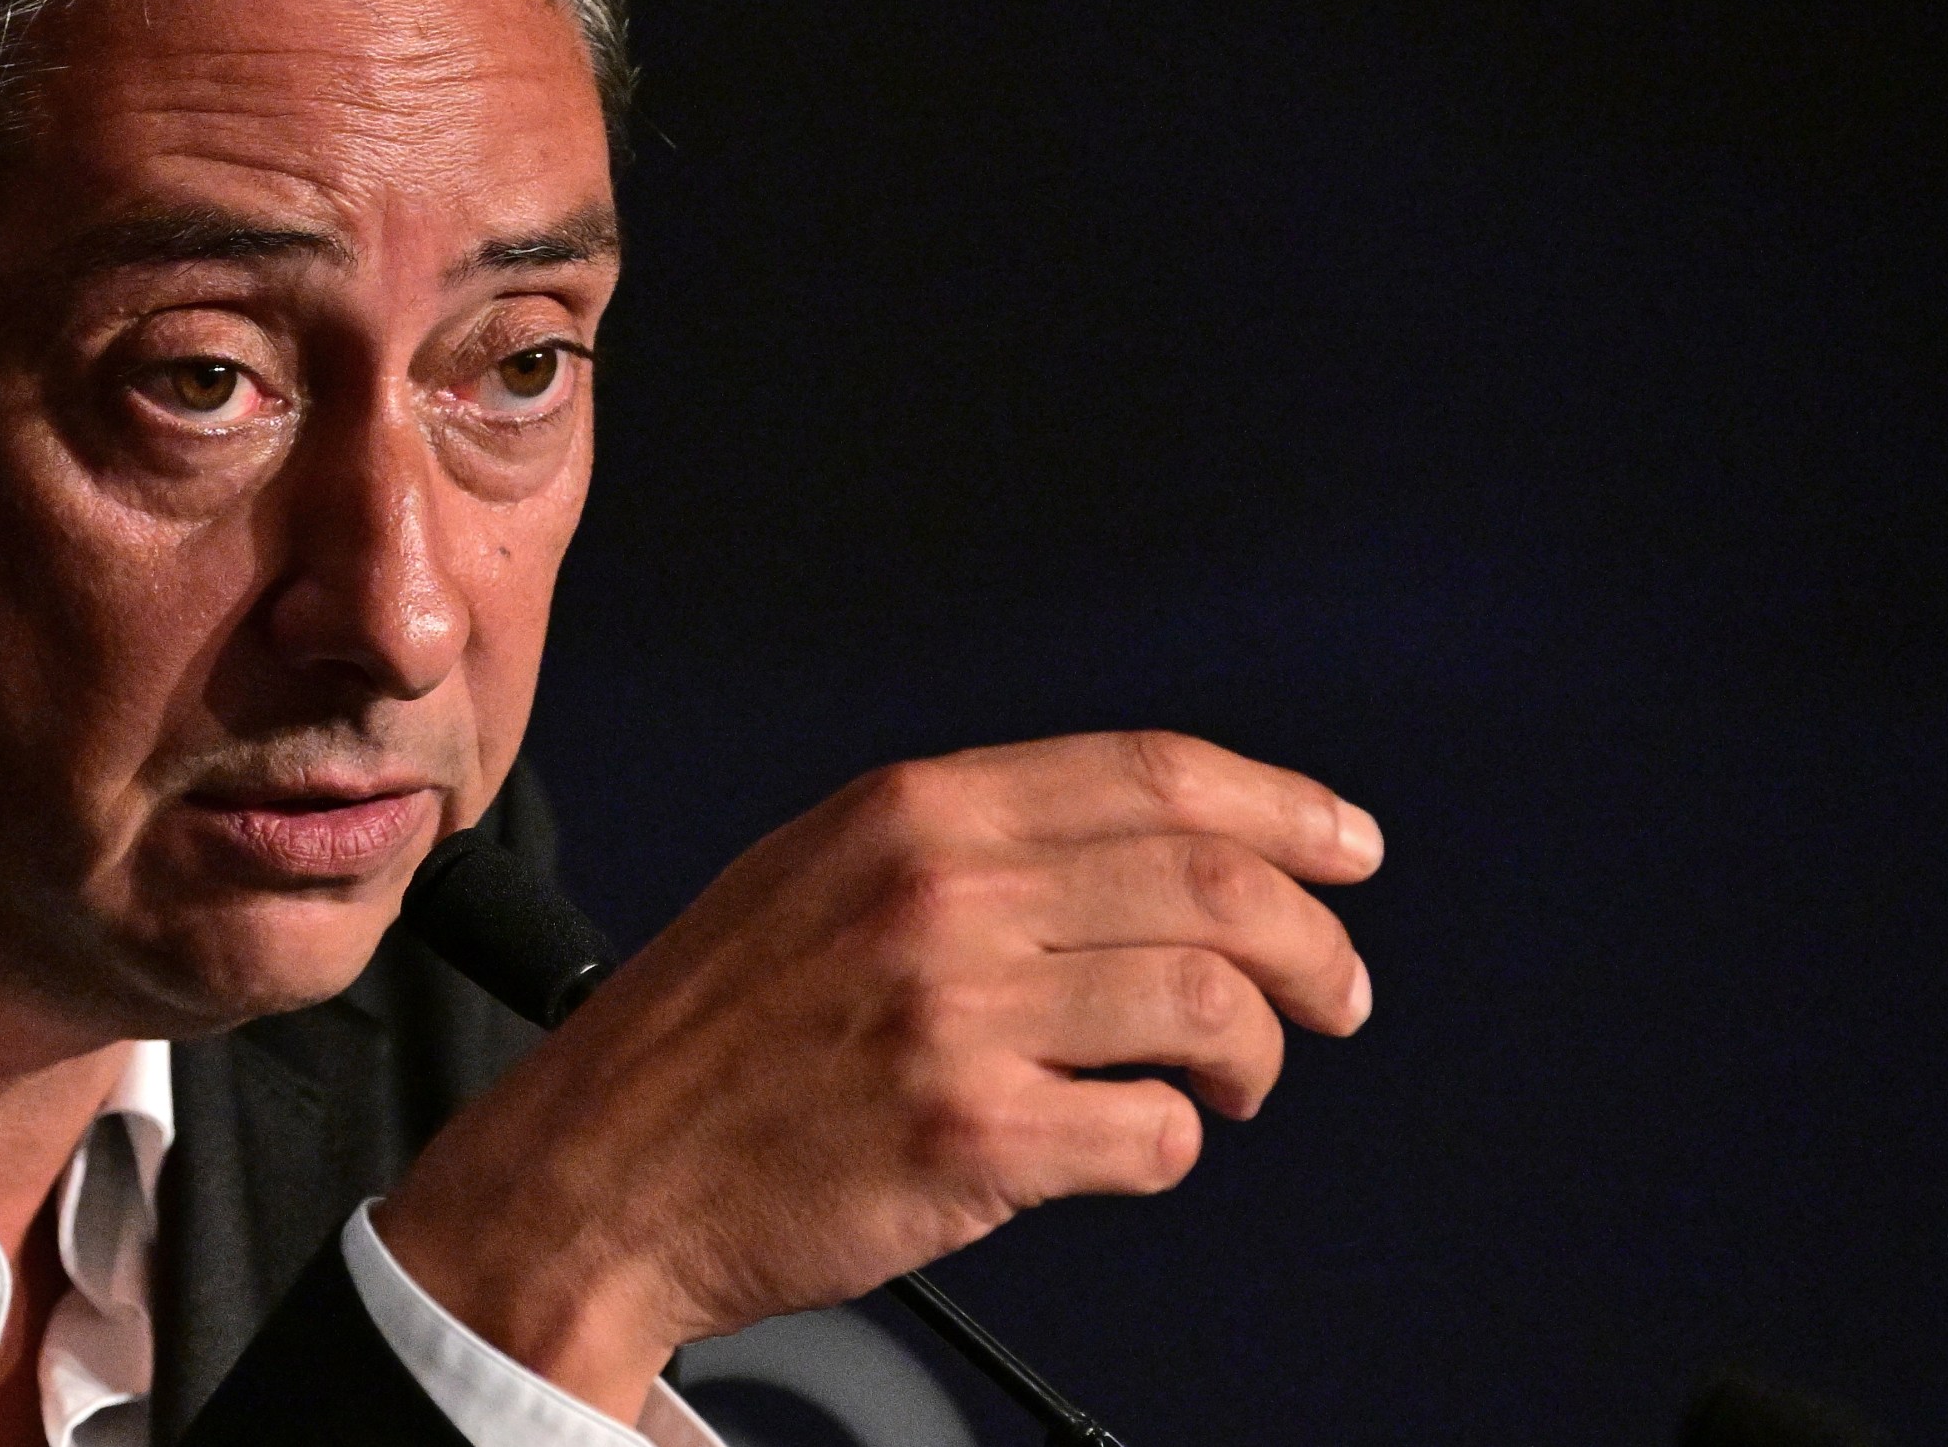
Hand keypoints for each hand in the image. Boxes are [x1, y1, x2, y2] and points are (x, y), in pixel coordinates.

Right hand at [372, 731, 1382, 1420]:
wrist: (601, 1172)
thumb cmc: (713, 1038)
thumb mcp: (821, 876)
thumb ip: (969, 846)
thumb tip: (1149, 851)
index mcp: (913, 811)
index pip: (1155, 775)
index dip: (1284, 808)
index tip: (1346, 849)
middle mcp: (943, 894)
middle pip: (1215, 886)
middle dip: (1315, 945)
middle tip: (1336, 994)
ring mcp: (958, 1016)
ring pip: (1211, 1008)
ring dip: (1260, 1055)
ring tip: (1241, 1083)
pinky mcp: (970, 1141)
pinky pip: (1153, 1137)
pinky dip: (1173, 1146)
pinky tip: (1130, 1143)